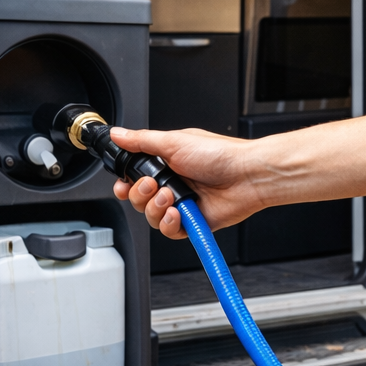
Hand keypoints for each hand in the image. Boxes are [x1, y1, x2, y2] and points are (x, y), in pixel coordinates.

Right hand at [110, 127, 266, 239]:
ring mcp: (183, 204)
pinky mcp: (192, 222)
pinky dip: (168, 223)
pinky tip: (176, 213)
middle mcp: (173, 184)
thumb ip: (142, 141)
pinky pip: (169, 231)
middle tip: (152, 185)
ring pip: (151, 216)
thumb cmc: (220, 154)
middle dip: (140, 194)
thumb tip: (118, 134)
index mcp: (167, 163)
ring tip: (170, 196)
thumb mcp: (174, 142)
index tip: (123, 184)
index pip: (134, 178)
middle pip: (138, 199)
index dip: (125, 183)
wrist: (247, 175)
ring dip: (154, 208)